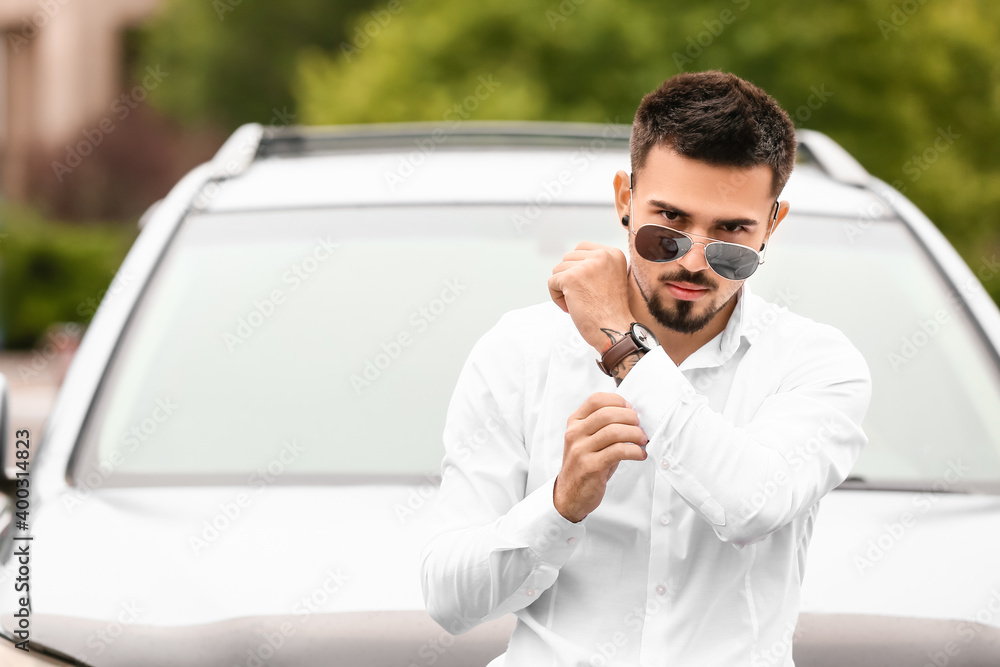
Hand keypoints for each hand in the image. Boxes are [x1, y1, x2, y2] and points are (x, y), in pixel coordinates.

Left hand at [548, 242, 633, 352]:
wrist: (615, 330)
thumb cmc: (611, 310)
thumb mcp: (611, 277)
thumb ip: (596, 264)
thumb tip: (571, 259)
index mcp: (613, 253)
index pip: (581, 248)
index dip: (578, 267)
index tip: (587, 286)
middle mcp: (602, 255)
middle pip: (568, 258)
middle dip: (570, 278)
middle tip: (583, 297)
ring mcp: (586, 266)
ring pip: (558, 269)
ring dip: (563, 288)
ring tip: (578, 302)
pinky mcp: (571, 278)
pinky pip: (552, 282)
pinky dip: (556, 297)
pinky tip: (571, 307)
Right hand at [553, 392, 647, 522]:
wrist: (569, 495)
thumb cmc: (586, 465)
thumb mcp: (588, 441)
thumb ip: (604, 426)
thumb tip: (633, 415)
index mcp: (574, 423)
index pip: (596, 400)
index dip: (618, 401)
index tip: (630, 410)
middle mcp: (575, 434)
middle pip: (607, 414)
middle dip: (630, 418)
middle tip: (640, 428)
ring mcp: (581, 450)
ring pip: (614, 432)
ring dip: (635, 434)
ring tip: (642, 441)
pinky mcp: (591, 466)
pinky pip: (618, 451)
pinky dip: (634, 451)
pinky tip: (640, 455)